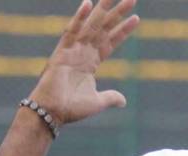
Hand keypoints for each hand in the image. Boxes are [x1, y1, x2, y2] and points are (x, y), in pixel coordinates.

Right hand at [30, 0, 139, 125]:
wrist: (52, 112)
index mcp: (90, 62)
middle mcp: (83, 52)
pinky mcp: (62, 51)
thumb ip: (110, 97)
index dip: (123, 30)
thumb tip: (123, 101)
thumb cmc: (71, 108)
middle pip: (103, 28)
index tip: (136, 18)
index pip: (110, 41)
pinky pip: (71, 31)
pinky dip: (79, 18)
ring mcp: (73, 50)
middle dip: (117, 14)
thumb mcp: (97, 102)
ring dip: (102, 10)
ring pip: (91, 26)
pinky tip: (88, 4)